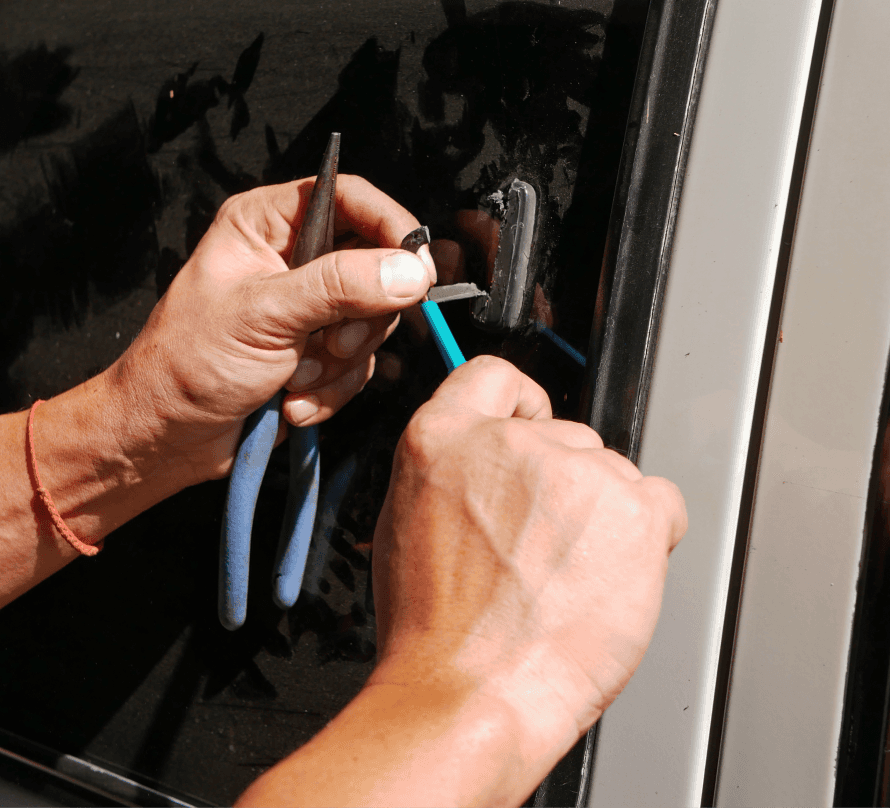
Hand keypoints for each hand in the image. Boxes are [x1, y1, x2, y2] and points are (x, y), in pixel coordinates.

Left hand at [104, 176, 434, 488]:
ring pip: (373, 319)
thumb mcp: (263, 315)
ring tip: (294, 375)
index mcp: (265, 223)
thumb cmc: (183, 366)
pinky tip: (292, 398)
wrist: (165, 437)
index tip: (416, 266)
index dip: (390, 226)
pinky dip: (333, 388)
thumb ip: (339, 286)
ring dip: (339, 361)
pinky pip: (360, 363)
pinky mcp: (317, 351)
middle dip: (358, 317)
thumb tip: (407, 271)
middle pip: (374, 263)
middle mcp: (290, 258)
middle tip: (329, 343)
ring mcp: (307, 307)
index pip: (349, 197)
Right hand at [371, 356, 686, 772]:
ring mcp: (575, 472)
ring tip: (569, 574)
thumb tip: (490, 459)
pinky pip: (662, 502)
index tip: (533, 419)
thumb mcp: (408, 518)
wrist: (470, 692)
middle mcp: (511, 441)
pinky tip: (611, 573)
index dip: (520, 400)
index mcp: (444, 437)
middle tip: (543, 543)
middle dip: (564, 480)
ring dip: (602, 513)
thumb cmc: (435, 628)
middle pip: (565, 434)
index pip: (494, 376)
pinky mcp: (631, 510)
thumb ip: (454, 469)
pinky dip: (648, 534)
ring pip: (613, 472)